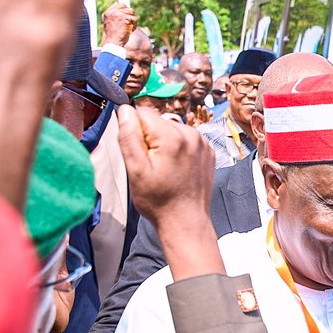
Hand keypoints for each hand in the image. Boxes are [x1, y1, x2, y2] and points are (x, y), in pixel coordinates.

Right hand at [100, 2, 136, 47]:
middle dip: (130, 15)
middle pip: (127, 8)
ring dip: (133, 20)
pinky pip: (134, 19)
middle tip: (128, 24)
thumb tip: (116, 3)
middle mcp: (112, 12)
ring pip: (132, 12)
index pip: (120, 5)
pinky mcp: (125, 18)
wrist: (113, 43)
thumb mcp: (108, 23)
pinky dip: (134, 25)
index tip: (126, 19)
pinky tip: (130, 31)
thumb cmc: (112, 36)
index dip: (125, 11)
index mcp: (108, 13)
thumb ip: (112, 14)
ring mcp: (119, 14)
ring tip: (129, 28)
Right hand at [116, 105, 214, 224]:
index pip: (142, 114)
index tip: (139, 154)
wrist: (186, 221)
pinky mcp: (207, 150)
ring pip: (171, 129)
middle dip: (149, 138)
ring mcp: (202, 142)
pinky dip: (177, 149)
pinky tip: (176, 169)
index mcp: (172, 137)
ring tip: (164, 169)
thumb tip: (125, 110)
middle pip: (157, 121)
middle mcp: (191, 134)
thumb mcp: (135, 171)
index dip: (134, 132)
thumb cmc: (160, 201)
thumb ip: (128, 137)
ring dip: (163, 143)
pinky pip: (185, 139)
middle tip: (151, 165)